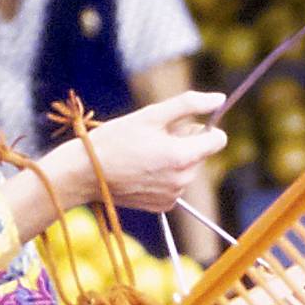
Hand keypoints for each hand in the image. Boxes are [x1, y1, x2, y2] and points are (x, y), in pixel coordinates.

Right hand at [52, 91, 227, 213]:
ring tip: (144, 154)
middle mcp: (182, 180)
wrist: (86, 174)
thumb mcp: (151, 114)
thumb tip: (219, 99)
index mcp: (182, 157)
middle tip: (153, 138)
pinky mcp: (162, 205)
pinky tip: (141, 170)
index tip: (181, 124)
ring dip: (173, 159)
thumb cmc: (115, 140)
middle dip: (184, 143)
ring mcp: (173, 196)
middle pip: (201, 154)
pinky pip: (175, 185)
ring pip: (188, 169)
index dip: (202, 127)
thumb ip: (189, 104)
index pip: (218, 139)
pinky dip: (164, 176)